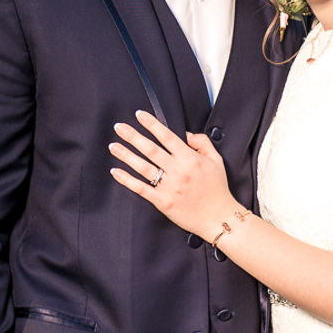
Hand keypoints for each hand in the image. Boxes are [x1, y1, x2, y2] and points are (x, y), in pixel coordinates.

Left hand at [108, 111, 238, 236]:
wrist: (219, 217)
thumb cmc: (217, 189)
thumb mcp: (216, 160)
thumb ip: (202, 143)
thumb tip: (186, 134)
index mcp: (190, 159)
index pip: (167, 137)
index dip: (152, 124)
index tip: (139, 115)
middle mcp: (178, 171)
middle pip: (151, 149)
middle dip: (133, 136)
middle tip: (119, 127)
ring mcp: (169, 186)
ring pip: (143, 167)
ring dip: (126, 155)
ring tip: (113, 146)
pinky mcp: (162, 201)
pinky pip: (141, 188)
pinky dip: (127, 180)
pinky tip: (116, 171)